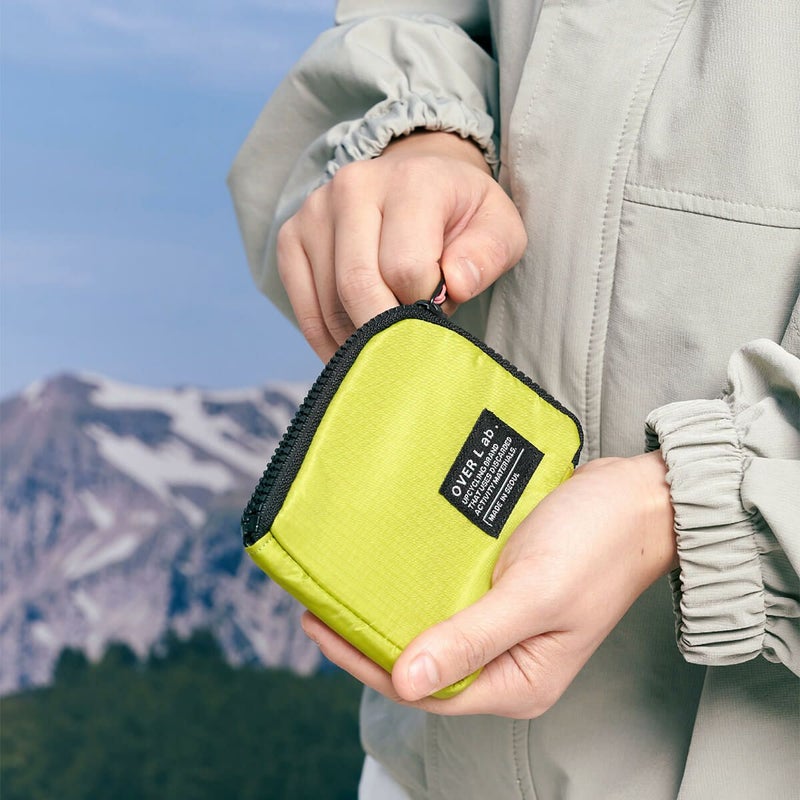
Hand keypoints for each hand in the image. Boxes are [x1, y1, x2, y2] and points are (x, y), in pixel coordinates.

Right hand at [277, 131, 526, 360]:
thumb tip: (455, 284)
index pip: (406, 268)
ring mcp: (314, 210)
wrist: (418, 181)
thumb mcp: (499, 229)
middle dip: (386, 331)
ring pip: (329, 305)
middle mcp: (353, 186)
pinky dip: (329, 341)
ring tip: (389, 342)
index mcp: (411, 181)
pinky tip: (355, 348)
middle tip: (409, 346)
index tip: (438, 305)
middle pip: (358, 286)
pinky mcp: (290, 236)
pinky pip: (303, 309)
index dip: (426, 305)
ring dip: (361, 339)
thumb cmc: (461, 215)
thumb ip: (488, 256)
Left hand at [301, 451, 677, 717]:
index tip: (321, 625)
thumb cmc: (598, 544)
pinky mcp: (500, 590)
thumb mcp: (534, 594)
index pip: (426, 686)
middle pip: (423, 661)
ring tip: (343, 587)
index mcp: (517, 679)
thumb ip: (473, 637)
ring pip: (432, 628)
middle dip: (369, 638)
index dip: (366, 660)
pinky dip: (416, 587)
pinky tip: (388, 567)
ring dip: (390, 610)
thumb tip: (408, 680)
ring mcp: (503, 625)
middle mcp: (506, 660)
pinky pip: (448, 597)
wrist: (638, 497)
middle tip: (320, 605)